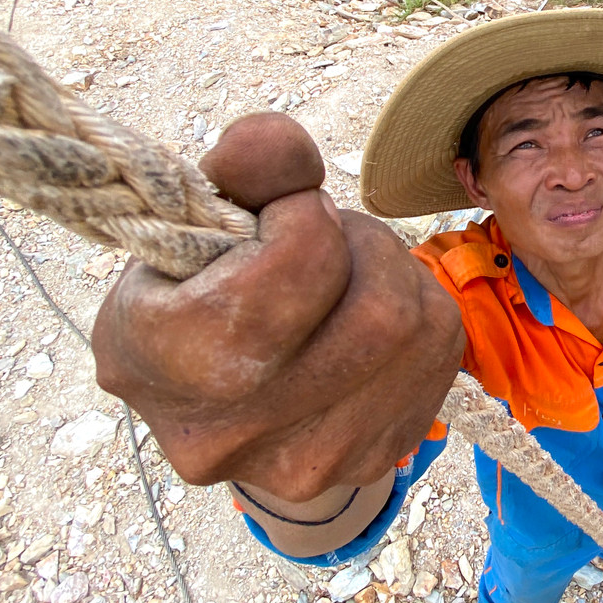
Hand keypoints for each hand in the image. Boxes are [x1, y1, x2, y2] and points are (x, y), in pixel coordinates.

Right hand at [92, 112, 464, 502]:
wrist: (216, 412)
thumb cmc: (192, 298)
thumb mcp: (186, 229)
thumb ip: (236, 174)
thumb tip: (278, 139)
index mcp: (162, 362)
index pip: (300, 262)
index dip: (304, 213)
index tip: (279, 214)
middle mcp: (236, 433)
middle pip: (379, 309)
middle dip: (364, 243)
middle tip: (325, 236)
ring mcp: (312, 462)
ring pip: (419, 327)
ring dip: (394, 273)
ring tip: (346, 272)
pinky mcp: (373, 460)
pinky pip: (440, 352)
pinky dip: (417, 310)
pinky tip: (369, 314)